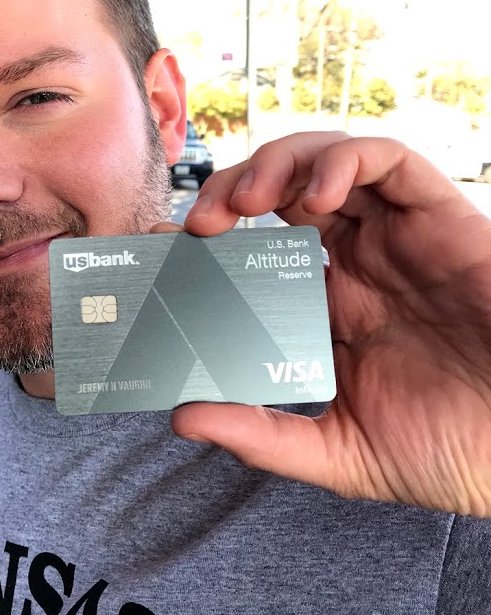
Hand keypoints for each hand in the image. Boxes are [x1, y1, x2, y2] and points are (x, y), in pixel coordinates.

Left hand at [170, 131, 490, 515]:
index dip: (208, 238)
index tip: (162, 246)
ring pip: (327, 160)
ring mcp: (398, 236)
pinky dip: (345, 160)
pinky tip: (314, 197)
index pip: (254, 249)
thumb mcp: (341, 453)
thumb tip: (182, 417)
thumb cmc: (451, 451)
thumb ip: (265, 437)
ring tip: (246, 202)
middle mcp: (358, 261)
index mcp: (329, 306)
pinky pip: (391, 161)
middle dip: (230, 190)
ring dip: (276, 165)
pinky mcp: (443, 218)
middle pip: (281, 193)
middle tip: (197, 223)